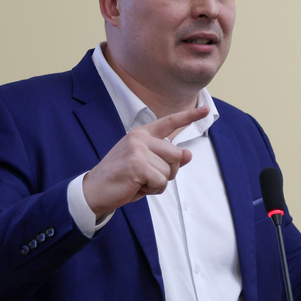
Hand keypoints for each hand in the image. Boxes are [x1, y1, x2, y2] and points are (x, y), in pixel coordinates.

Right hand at [82, 106, 209, 217]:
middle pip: (176, 155)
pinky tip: (136, 186)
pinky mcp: (137, 164)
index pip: (169, 123)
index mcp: (141, 134)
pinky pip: (161, 181)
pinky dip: (152, 189)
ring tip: (138, 181)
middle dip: (168, 172)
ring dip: (158, 183)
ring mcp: (138, 149)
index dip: (189, 116)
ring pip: (169, 170)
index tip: (206, 110)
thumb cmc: (121, 178)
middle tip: (147, 177)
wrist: (94, 190)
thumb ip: (166, 159)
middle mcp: (140, 138)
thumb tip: (188, 154)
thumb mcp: (146, 165)